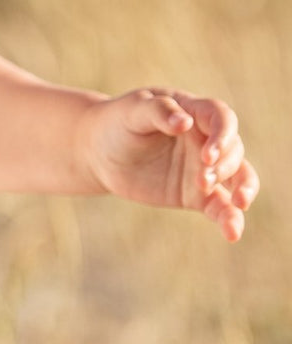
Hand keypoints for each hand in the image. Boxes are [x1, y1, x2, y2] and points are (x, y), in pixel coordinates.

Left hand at [78, 88, 258, 241]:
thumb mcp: (133, 110)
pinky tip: (233, 233)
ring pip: (239, 178)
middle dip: (224, 166)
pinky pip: (220, 207)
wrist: (100, 151)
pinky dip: (230, 219)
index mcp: (194, 112)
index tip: (208, 155)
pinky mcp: (196, 195)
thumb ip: (158, 111)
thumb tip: (185, 122)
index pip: (222, 119)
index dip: (222, 136)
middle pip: (233, 150)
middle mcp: (205, 139)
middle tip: (201, 180)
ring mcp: (203, 168)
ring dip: (243, 189)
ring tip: (239, 204)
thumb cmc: (118, 121)